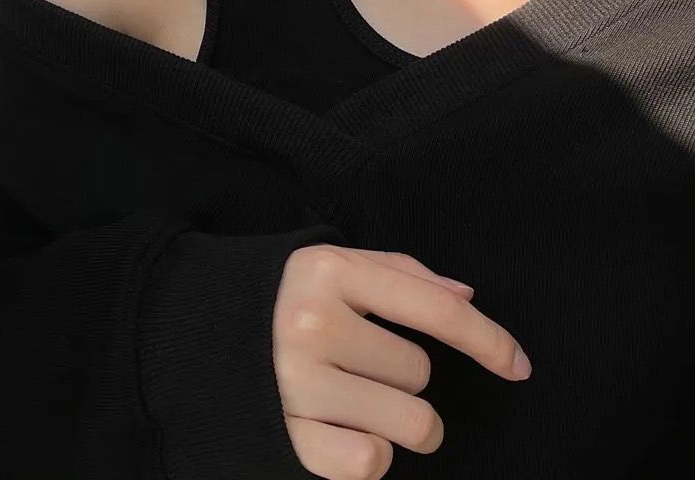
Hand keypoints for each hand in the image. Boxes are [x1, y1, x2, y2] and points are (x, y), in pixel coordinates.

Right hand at [272, 244, 531, 479]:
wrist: (204, 328)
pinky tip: (340, 426)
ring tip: (357, 395)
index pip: (436, 312)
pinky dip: (371, 453)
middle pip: (421, 374)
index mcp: (331, 272)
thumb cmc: (290, 294)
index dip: (489, 340)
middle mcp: (311, 324)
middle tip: (359, 358)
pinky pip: (372, 463)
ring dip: (402, 419)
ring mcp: (296, 383)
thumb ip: (405, 274)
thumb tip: (468, 300)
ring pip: (411, 423)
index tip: (519, 365)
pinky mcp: (286, 434)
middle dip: (404, 372)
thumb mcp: (340, 263)